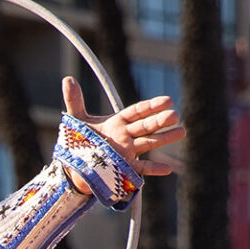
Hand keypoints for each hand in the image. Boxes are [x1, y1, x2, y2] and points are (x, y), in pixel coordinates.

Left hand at [62, 77, 183, 177]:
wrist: (76, 164)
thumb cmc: (80, 140)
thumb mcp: (76, 120)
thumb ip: (74, 100)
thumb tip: (67, 79)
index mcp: (117, 122)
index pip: (137, 112)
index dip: (151, 106)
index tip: (167, 101)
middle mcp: (126, 136)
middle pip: (145, 126)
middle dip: (159, 121)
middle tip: (175, 115)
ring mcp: (127, 152)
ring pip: (149, 143)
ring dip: (164, 139)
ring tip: (182, 131)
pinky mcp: (125, 168)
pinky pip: (141, 169)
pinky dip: (153, 169)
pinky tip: (168, 169)